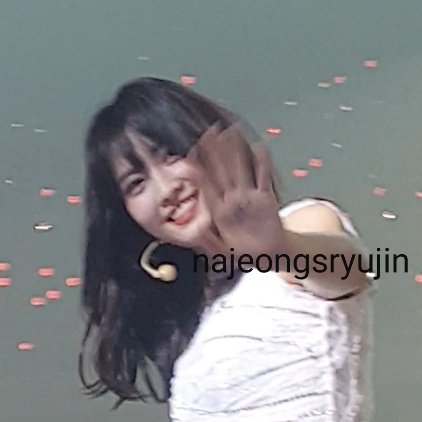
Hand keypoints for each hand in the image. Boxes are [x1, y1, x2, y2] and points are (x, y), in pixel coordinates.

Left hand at [187, 121, 284, 261]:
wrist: (268, 256)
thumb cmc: (242, 254)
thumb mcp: (222, 253)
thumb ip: (209, 243)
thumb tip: (194, 233)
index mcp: (219, 211)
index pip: (207, 185)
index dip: (200, 168)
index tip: (192, 152)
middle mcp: (232, 199)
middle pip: (223, 170)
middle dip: (216, 150)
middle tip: (210, 130)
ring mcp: (249, 196)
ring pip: (241, 169)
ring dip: (236, 150)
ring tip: (231, 130)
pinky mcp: (266, 198)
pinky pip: (264, 178)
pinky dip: (263, 163)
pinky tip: (259, 147)